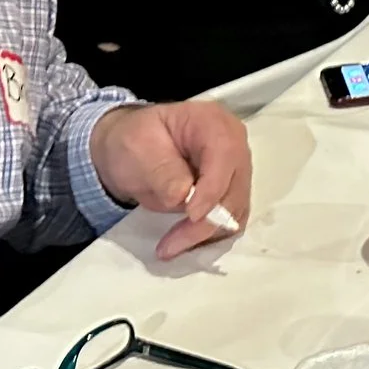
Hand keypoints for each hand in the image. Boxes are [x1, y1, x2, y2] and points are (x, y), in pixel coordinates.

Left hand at [88, 101, 252, 260]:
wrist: (131, 149)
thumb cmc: (133, 142)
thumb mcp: (137, 148)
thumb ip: (161, 171)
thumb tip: (182, 198)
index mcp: (212, 122)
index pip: (225, 155)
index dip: (212, 188)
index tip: (191, 215)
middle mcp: (234, 143)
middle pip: (235, 187)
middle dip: (207, 220)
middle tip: (171, 244)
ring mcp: (236, 169)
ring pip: (237, 208)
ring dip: (208, 232)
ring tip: (172, 246)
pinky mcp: (231, 192)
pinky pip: (231, 219)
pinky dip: (211, 234)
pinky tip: (184, 242)